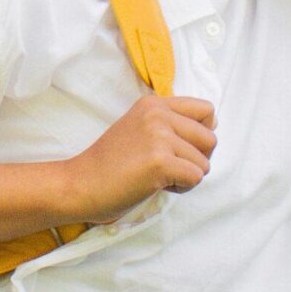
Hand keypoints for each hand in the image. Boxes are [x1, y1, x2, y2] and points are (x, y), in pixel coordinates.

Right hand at [64, 95, 216, 223]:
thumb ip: (169, 123)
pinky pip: (196, 177)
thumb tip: (212, 127)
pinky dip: (183, 188)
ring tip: (159, 178)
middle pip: (210, 138)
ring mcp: (159, 137)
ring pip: (205, 161)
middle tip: (170, 169)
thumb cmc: (109, 165)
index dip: (202, 134)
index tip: (182, 148)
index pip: (206, 110)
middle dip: (197, 159)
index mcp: (154, 104)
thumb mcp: (139, 129)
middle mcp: (159, 115)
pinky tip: (158, 186)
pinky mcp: (160, 162)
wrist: (78, 184)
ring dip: (187, 176)